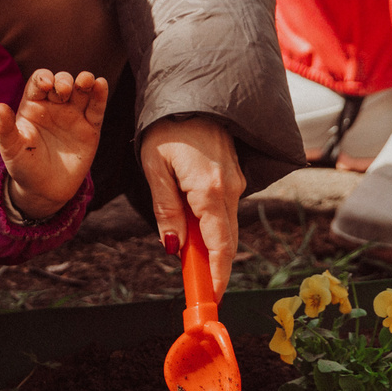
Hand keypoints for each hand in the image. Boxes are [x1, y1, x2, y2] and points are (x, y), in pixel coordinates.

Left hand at [0, 69, 110, 222]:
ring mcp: (73, 116)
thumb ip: (5, 128)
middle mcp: (54, 106)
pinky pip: (96, 109)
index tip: (46, 86)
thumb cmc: (24, 167)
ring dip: (84, 81)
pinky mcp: (90, 129)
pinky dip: (100, 95)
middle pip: (62, 82)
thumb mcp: (11, 149)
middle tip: (64, 91)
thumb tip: (0, 106)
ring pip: (81, 91)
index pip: (39, 82)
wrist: (44, 190)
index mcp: (34, 106)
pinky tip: (101, 84)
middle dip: (64, 81)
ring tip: (86, 80)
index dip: (43, 78)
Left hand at [138, 115, 247, 292]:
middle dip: (214, 268)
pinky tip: (194, 230)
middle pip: (227, 240)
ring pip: (226, 225)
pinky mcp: (234, 175)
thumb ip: (166, 208)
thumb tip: (174, 246)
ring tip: (190, 264)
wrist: (191, 92)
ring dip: (211, 246)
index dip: (217, 276)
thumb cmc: (166, 127)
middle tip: (196, 290)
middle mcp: (231, 189)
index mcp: (211, 190)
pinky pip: (225, 209)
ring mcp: (236, 181)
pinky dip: (213, 226)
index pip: (221, 246)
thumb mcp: (155, 168)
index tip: (211, 298)